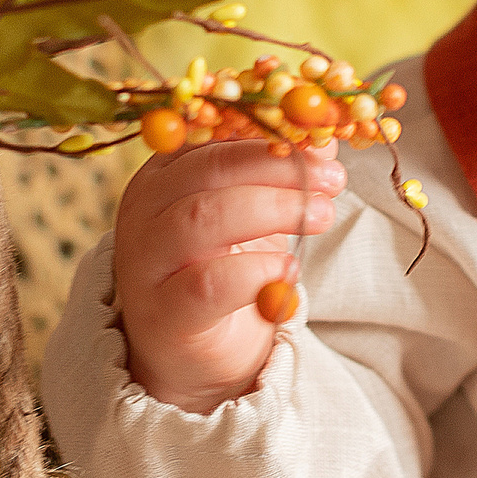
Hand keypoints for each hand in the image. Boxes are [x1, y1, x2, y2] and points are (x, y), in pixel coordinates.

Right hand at [112, 139, 342, 414]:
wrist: (192, 351)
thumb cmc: (224, 267)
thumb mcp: (254, 210)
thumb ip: (282, 172)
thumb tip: (327, 138)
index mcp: (165, 171)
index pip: (212, 131)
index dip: (271, 126)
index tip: (322, 132)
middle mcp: (145, 208)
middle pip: (209, 168)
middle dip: (279, 166)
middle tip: (331, 180)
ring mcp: (146, 261)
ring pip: (204, 217)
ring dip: (275, 209)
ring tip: (322, 216)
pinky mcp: (163, 312)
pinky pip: (209, 283)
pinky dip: (258, 271)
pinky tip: (288, 269)